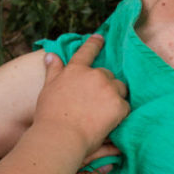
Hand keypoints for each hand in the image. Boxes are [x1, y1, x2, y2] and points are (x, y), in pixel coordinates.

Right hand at [32, 35, 128, 155]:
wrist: (60, 136)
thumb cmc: (49, 115)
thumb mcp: (48, 89)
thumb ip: (53, 71)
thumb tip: (50, 55)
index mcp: (76, 70)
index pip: (87, 52)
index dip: (94, 43)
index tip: (100, 37)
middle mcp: (95, 75)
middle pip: (107, 75)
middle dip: (104, 85)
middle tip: (95, 102)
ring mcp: (108, 89)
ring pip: (119, 89)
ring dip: (115, 97)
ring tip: (104, 113)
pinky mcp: (119, 105)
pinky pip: (125, 106)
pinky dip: (120, 113)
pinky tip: (110, 122)